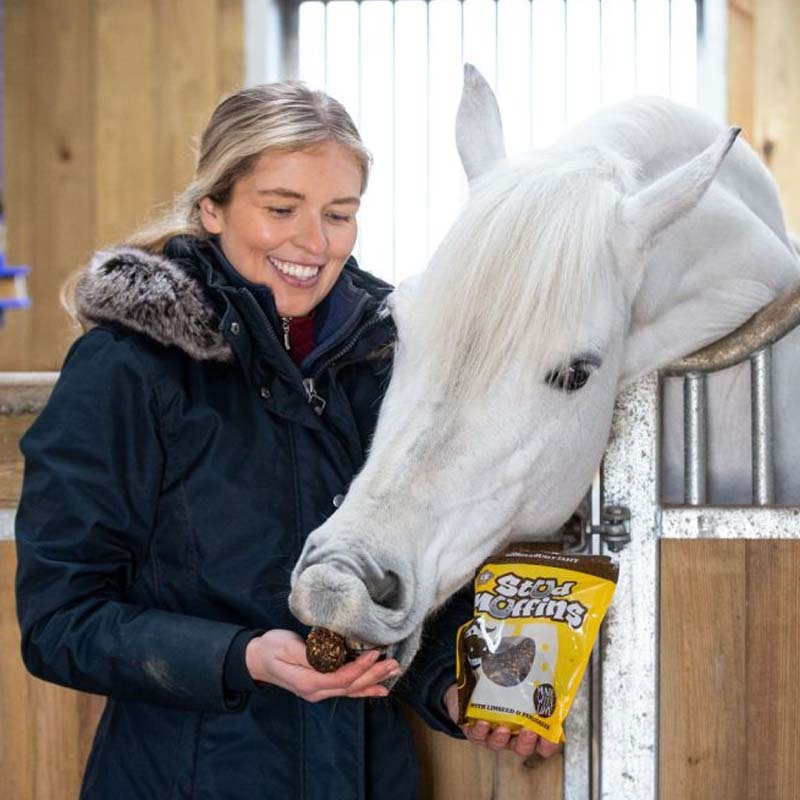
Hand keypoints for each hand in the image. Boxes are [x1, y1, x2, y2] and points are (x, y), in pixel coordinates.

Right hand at [245, 629, 400, 702]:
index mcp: (308, 682)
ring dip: (373, 681)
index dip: (359, 668)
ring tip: (393, 672)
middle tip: (394, 664)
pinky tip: (379, 689)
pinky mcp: (321, 686)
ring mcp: (319, 692)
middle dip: (374, 676)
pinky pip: (346, 690)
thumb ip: (309, 655)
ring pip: (351, 690)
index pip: (341, 678)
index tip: (374, 654)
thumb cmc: (271, 648)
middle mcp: (316, 691)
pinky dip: (364, 689)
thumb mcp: (287, 647)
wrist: (256, 659)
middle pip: (351, 686)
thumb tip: (331, 657)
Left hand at [443, 684, 560, 758]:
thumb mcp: (522, 682)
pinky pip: (477, 736)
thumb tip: (554, 670)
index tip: (549, 736)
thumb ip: (537, 681)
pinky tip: (483, 723)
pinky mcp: (474, 729)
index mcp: (527, 724)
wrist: (474, 682)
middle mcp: (511, 733)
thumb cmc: (503, 684)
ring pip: (498, 743)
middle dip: (527, 742)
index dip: (548, 744)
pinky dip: (480, 732)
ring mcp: (492, 733)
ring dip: (502, 738)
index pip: (543, 742)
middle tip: (529, 731)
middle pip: (522, 747)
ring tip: (503, 729)